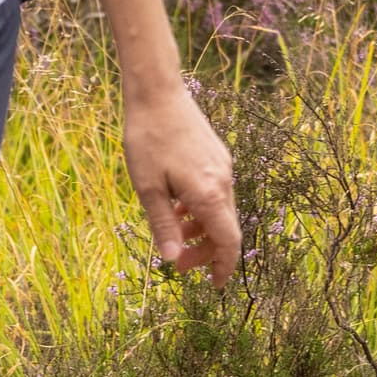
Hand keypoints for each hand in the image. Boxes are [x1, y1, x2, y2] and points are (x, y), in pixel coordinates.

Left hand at [122, 84, 240, 283]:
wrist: (157, 92)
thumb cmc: (148, 140)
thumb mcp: (149, 189)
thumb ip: (164, 227)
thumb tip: (173, 262)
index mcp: (209, 193)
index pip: (228, 241)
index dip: (224, 266)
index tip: (213, 285)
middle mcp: (223, 180)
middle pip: (225, 228)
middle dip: (206, 252)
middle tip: (180, 266)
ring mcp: (223, 166)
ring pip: (220, 210)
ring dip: (201, 229)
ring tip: (174, 236)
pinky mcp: (217, 155)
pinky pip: (215, 191)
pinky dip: (201, 208)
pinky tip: (178, 208)